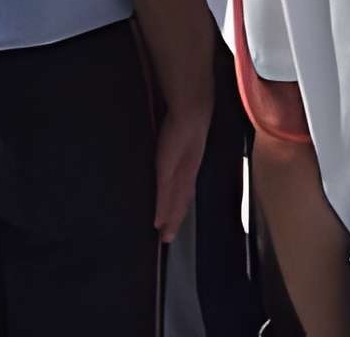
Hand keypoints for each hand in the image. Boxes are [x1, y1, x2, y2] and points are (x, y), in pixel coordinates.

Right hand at [153, 98, 210, 240]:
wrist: (191, 109)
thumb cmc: (184, 117)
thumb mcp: (179, 135)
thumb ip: (175, 145)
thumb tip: (173, 145)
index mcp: (190, 164)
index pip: (185, 190)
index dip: (180, 206)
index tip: (175, 220)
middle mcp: (186, 172)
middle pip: (181, 201)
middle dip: (175, 219)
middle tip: (168, 238)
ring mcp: (178, 173)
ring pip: (175, 202)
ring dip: (170, 220)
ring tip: (164, 236)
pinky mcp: (168, 170)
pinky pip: (165, 194)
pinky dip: (162, 209)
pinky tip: (158, 222)